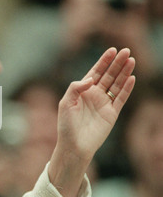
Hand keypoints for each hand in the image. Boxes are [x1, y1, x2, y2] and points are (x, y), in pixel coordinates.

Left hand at [48, 48, 135, 196]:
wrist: (74, 145)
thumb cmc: (66, 125)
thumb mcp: (65, 103)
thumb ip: (75, 87)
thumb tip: (92, 78)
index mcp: (82, 91)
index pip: (95, 72)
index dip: (104, 61)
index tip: (112, 50)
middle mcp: (94, 95)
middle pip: (108, 75)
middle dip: (117, 63)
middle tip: (126, 50)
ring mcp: (104, 104)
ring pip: (116, 84)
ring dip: (124, 72)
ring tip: (131, 60)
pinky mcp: (112, 114)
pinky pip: (121, 98)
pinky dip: (126, 88)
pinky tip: (132, 78)